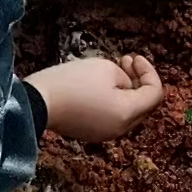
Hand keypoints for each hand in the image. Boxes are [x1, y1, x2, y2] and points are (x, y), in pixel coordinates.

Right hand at [24, 55, 163, 141]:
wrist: (36, 102)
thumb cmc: (71, 82)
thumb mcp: (104, 68)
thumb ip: (125, 76)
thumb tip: (123, 85)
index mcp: (127, 113)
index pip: (154, 93)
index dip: (149, 72)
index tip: (134, 57)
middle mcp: (121, 128)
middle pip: (143, 105)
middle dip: (138, 81)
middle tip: (126, 61)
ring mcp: (105, 134)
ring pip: (126, 112)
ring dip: (125, 92)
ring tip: (112, 72)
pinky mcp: (89, 133)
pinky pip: (110, 117)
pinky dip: (111, 102)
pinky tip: (98, 88)